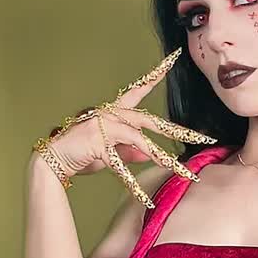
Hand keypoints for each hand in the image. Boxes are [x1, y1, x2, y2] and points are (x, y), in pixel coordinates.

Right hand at [37, 49, 218, 208]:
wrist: (54, 158)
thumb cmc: (82, 153)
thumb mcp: (111, 151)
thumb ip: (130, 150)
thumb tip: (149, 153)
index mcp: (116, 112)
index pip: (140, 88)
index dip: (156, 74)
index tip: (174, 58)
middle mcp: (113, 114)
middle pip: (151, 120)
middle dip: (178, 130)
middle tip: (203, 136)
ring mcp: (105, 127)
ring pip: (141, 140)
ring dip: (162, 157)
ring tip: (182, 172)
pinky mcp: (98, 144)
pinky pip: (121, 166)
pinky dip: (134, 185)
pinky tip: (145, 200)